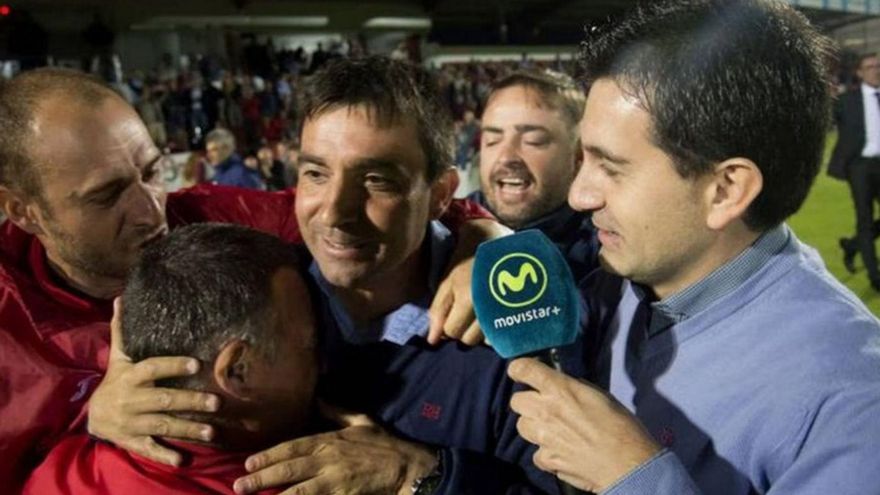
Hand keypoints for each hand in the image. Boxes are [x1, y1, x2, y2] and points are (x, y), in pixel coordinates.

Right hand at [87, 298, 220, 465]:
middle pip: (163, 400)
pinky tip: (183, 459)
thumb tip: (121, 298)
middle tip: (217, 402)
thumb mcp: (118, 357)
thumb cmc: (115, 381)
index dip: (172, 366)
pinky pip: (149, 449)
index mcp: (129, 377)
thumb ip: (123, 331)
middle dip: (190, 402)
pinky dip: (165, 455)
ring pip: (162, 426)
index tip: (196, 364)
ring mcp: (132, 423)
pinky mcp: (134, 441)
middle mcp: (130, 401)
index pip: (152, 369)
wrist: (93, 416)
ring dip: (187, 429)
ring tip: (212, 431)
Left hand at [234, 402, 437, 494]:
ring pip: (297, 489)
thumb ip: (338, 411)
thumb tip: (320, 397)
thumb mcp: (362, 421)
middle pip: (289, 468)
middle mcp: (328, 459)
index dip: (270, 455)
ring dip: (273, 493)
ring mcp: (335, 479)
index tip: (249, 462)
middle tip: (239, 485)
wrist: (407, 466)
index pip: (293, 446)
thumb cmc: (384, 445)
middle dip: (261, 477)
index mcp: (330, 440)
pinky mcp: (343, 494)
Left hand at [428, 218, 510, 344]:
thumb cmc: (468, 256)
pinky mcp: (520, 311)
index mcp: (469, 300)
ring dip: (479, 330)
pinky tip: (493, 312)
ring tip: (480, 309)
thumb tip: (432, 340)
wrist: (498, 238)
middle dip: (462, 328)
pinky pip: (504, 334)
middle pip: (469, 340)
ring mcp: (507, 311)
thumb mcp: (448, 279)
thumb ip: (439, 310)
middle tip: (464, 308)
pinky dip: (496, 328)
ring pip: (486, 340)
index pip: (451, 332)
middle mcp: (489, 310)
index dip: (447, 322)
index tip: (452, 308)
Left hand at [507, 358, 660, 492]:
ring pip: (522, 426)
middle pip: (516, 401)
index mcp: (560, 389)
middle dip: (527, 401)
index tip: (521, 373)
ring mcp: (543, 437)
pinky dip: (546, 452)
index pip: (523, 369)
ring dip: (534, 426)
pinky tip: (562, 451)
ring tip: (553, 430)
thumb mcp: (600, 395)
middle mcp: (545, 411)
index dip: (519, 369)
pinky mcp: (547, 460)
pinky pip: (536, 452)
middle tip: (543, 406)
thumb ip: (575, 388)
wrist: (628, 464)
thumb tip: (564, 386)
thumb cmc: (621, 426)